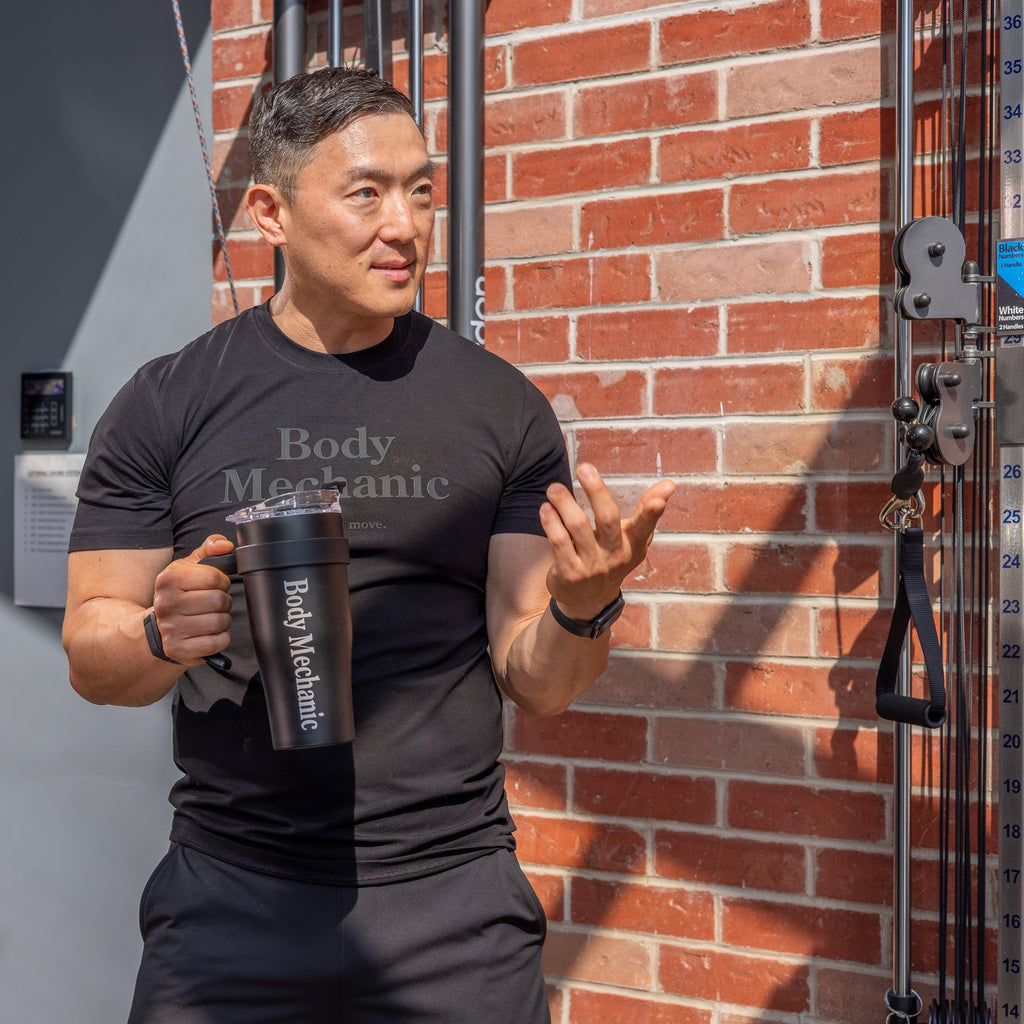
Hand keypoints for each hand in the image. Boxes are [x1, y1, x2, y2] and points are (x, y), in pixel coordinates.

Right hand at [151, 534, 234, 664]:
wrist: (158, 627)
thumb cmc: (180, 593)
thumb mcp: (190, 566)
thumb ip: (210, 548)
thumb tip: (226, 545)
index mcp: (169, 579)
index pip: (214, 577)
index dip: (223, 582)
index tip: (218, 585)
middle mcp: (166, 604)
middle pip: (219, 601)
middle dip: (225, 602)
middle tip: (216, 603)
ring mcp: (170, 628)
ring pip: (219, 622)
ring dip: (224, 620)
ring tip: (213, 617)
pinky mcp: (178, 649)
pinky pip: (216, 643)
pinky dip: (221, 638)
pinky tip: (211, 633)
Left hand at [540, 463, 674, 621]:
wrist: (588, 601)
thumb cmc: (612, 558)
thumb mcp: (633, 539)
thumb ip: (647, 511)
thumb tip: (669, 484)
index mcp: (633, 546)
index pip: (644, 527)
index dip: (651, 514)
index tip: (658, 499)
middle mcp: (614, 556)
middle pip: (607, 519)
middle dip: (596, 491)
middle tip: (584, 467)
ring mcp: (591, 567)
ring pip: (578, 527)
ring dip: (564, 503)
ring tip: (554, 488)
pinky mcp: (569, 573)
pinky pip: (558, 542)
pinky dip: (551, 522)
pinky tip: (546, 508)